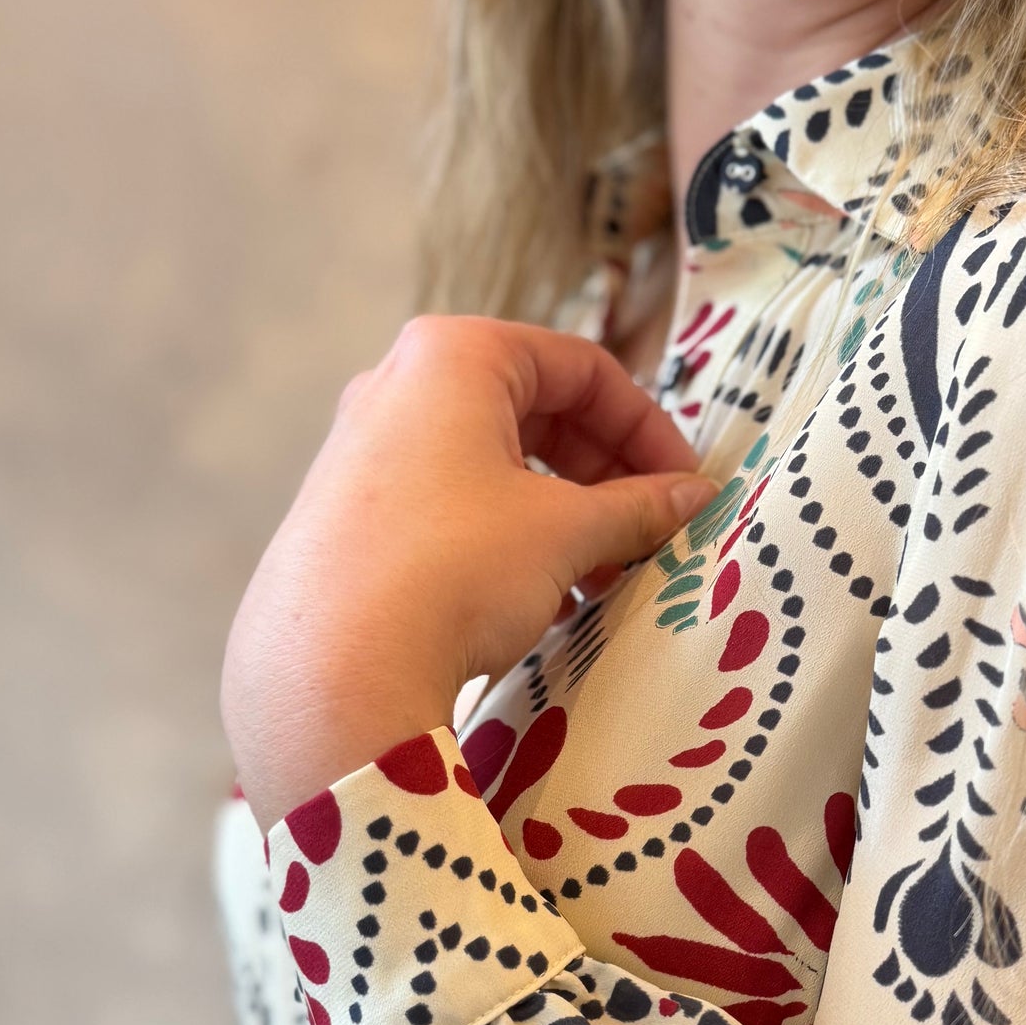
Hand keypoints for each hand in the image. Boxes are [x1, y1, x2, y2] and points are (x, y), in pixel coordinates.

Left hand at [222, 315, 714, 829]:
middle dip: (604, 476)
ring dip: (562, 515)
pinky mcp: (346, 514)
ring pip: (492, 464)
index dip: (648, 427)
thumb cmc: (456, 568)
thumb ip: (638, 506)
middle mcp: (398, 386)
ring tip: (603, 579)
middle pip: (535, 411)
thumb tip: (692, 496)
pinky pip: (449, 506)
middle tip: (649, 534)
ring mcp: (363, 450)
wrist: (333, 669)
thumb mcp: (566, 533)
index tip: (685, 486)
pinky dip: (507, 538)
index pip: (582, 367)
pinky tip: (542, 602)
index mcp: (454, 355)